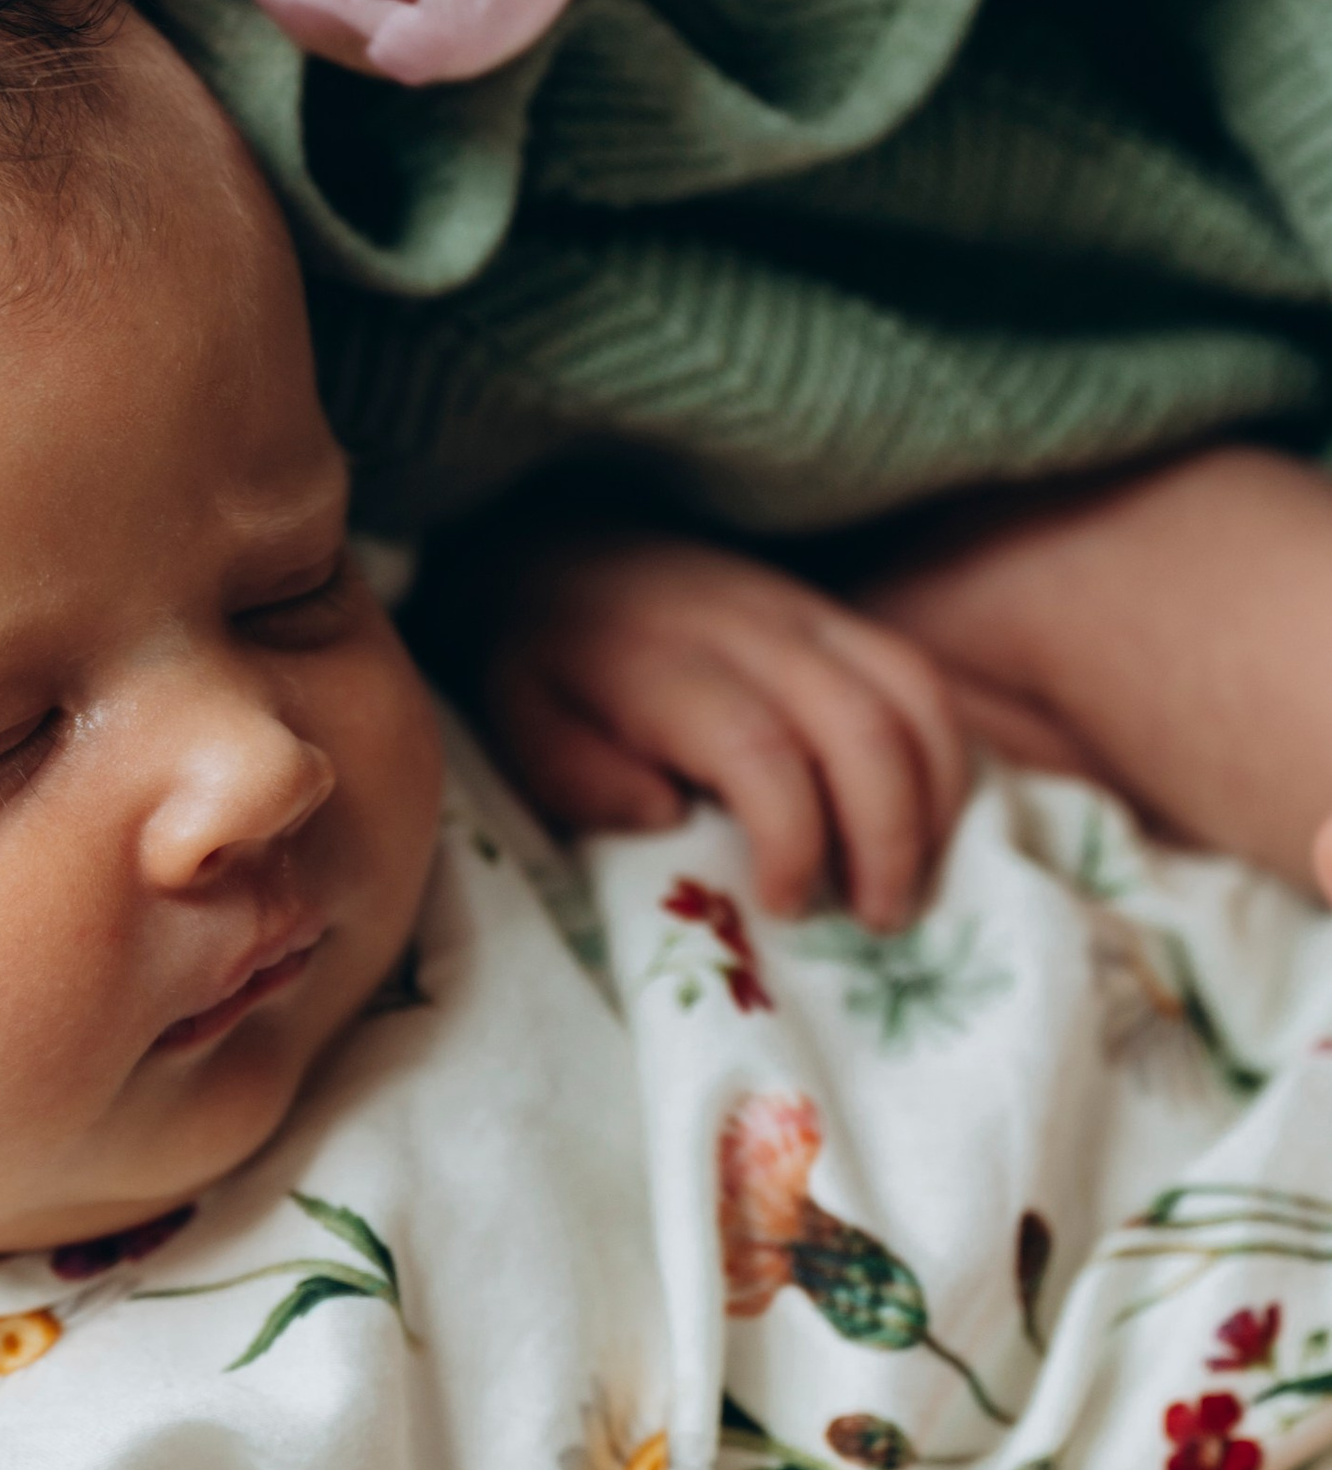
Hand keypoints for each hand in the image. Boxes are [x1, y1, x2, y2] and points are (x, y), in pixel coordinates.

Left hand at [465, 527, 968, 927]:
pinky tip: (927, 824)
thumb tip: (664, 814)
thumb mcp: (522, 724)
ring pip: (917, 697)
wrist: (571, 547)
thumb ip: (577, 776)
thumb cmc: (549, 661)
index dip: (793, 841)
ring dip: (934, 803)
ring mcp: (811, 615)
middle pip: (863, 729)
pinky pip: (925, 680)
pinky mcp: (845, 616)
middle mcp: (755, 631)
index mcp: (669, 666)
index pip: (761, 752)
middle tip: (877, 922)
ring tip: (911, 885)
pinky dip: (946, 759)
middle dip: (890, 839)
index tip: (786, 905)